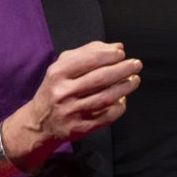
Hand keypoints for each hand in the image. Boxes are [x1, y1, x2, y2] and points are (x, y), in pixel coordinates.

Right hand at [18, 41, 141, 147]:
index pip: (89, 59)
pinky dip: (118, 108)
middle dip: (123, 70)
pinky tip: (124, 100)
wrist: (39, 122)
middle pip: (100, 78)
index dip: (110, 55)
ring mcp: (70, 112)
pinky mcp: (78, 128)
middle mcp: (63, 92)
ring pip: (105, 98)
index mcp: (58, 73)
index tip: (122, 53)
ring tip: (135, 80)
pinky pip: (104, 118)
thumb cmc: (55, 89)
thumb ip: (88, 53)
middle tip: (137, 64)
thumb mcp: (63, 67)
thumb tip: (117, 47)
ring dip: (125, 88)